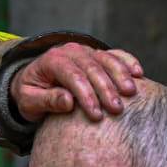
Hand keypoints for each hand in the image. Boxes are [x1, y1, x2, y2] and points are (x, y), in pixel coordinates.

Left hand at [11, 45, 142, 121]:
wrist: (32, 82)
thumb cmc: (29, 94)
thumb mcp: (28, 101)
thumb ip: (46, 100)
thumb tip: (68, 101)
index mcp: (51, 61)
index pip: (72, 76)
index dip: (86, 95)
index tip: (96, 114)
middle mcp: (70, 51)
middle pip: (92, 68)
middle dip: (106, 89)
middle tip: (116, 109)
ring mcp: (85, 51)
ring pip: (106, 60)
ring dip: (120, 76)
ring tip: (131, 94)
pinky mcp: (96, 55)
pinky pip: (115, 55)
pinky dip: (127, 62)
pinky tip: (139, 74)